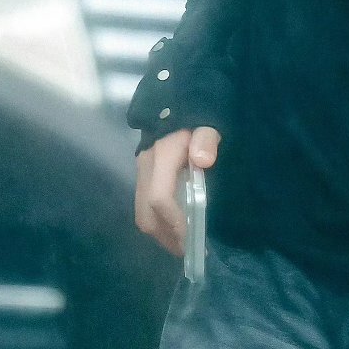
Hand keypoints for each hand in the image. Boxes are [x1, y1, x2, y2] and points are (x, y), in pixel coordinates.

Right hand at [134, 125, 219, 256]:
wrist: (176, 97)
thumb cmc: (196, 113)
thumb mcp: (207, 122)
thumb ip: (206, 139)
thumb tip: (203, 160)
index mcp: (162, 155)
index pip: (160, 198)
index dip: (174, 222)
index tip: (192, 239)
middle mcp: (145, 166)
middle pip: (145, 213)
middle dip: (166, 236)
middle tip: (190, 250)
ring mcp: (141, 170)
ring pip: (142, 212)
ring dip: (162, 232)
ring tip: (186, 243)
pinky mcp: (144, 173)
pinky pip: (145, 204)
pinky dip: (160, 220)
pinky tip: (178, 224)